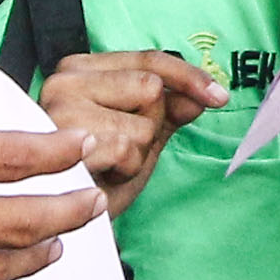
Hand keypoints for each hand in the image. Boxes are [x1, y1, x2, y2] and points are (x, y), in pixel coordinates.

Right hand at [38, 49, 222, 213]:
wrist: (64, 220)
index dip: (189, 78)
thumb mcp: (141, 137)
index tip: (219, 97)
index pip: (148, 59)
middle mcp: (65, 80)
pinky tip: (103, 176)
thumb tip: (203, 96)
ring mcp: (59, 109)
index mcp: (80, 69)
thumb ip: (170, 111)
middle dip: (152, 126)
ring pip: (141, 122)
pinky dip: (125, 169)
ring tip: (110, 166)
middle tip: (123, 149)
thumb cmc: (98, 176)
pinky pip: (126, 148)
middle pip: (150, 88)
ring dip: (138, 154)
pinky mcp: (62, 140)